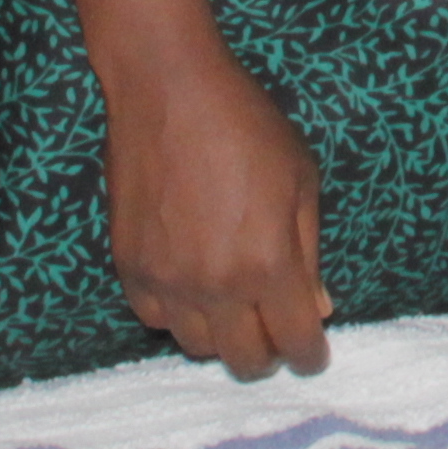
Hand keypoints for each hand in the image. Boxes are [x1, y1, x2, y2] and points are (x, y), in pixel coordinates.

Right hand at [100, 44, 333, 380]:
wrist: (168, 88)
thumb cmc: (245, 125)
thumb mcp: (300, 180)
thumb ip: (309, 253)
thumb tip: (317, 309)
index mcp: (268, 263)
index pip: (295, 343)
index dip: (309, 355)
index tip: (310, 352)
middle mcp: (217, 284)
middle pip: (244, 360)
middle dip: (267, 353)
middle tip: (272, 330)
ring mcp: (167, 279)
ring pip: (197, 345)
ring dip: (221, 334)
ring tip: (231, 304)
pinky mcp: (129, 266)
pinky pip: (155, 317)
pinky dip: (176, 312)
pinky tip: (189, 284)